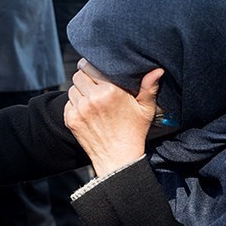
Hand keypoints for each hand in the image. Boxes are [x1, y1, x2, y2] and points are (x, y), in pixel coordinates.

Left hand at [64, 59, 163, 176]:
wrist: (118, 159)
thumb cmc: (133, 133)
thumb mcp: (145, 109)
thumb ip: (149, 87)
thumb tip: (157, 70)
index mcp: (109, 91)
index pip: (91, 66)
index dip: (93, 65)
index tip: (97, 68)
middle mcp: (92, 98)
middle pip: (79, 74)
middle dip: (86, 76)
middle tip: (94, 83)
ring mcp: (79, 109)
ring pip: (72, 88)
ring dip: (80, 90)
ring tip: (92, 98)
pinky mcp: (70, 120)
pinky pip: (68, 103)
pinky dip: (75, 104)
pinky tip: (87, 111)